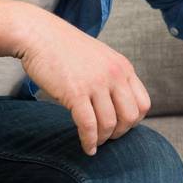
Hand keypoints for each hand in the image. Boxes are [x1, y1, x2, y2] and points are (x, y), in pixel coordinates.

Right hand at [16, 9, 151, 154]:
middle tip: (108, 138)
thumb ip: (112, 77)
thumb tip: (117, 105)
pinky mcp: (75, 93)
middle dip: (120, 133)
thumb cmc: (65, 49)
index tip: (121, 126)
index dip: (134, 121)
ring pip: (109, 124)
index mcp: (123, 67)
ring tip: (95, 143)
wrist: (39, 35)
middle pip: (130, 117)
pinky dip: (89, 141)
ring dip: (103, 139)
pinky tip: (87, 147)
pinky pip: (88, 126)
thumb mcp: (100, 58)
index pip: (143, 104)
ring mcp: (96, 84)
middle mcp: (115, 75)